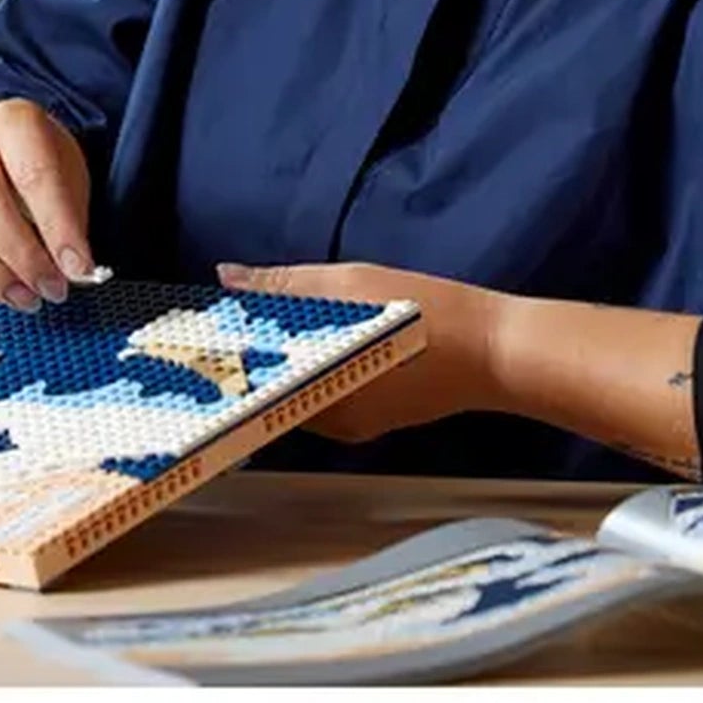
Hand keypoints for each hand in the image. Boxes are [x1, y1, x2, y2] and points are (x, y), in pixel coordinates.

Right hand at [0, 101, 95, 313]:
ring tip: (24, 298)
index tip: (78, 269)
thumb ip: (70, 218)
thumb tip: (71, 271)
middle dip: (22, 258)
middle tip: (50, 290)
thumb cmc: (37, 165)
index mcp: (12, 121)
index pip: (34, 175)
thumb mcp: (68, 174)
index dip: (58, 228)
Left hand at [216, 260, 496, 442]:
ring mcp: (351, 424)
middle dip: (251, 349)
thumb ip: (284, 283)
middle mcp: (328, 422)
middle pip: (269, 384)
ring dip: (283, 354)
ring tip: (277, 316)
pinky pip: (326, 390)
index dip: (225, 348)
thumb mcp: (348, 284)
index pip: (247, 379)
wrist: (495, 349)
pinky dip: (316, 363)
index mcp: (317, 396)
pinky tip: (322, 333)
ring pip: (297, 386)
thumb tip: (227, 278)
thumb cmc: (427, 314)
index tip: (206, 322)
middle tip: (239, 311)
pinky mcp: (372, 418)